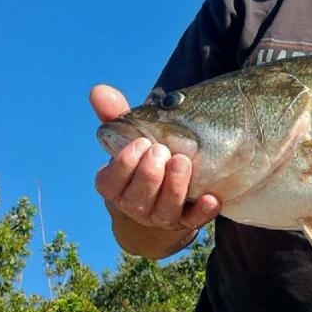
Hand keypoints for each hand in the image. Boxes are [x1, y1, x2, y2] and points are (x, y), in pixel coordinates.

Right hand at [91, 84, 219, 232]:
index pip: (110, 183)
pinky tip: (211, 198)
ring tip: (182, 163)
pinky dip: (201, 212)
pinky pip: (193, 222)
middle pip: (136, 199)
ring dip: (174, 188)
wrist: (163, 196)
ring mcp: (160, 217)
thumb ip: (117, 116)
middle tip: (161, 150)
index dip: (123, 166)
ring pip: (164, 211)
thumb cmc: (145, 159)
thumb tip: (99, 90)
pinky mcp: (185, 222)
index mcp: (116, 187)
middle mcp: (135, 206)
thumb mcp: (131, 138)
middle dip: (149, 175)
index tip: (140, 143)